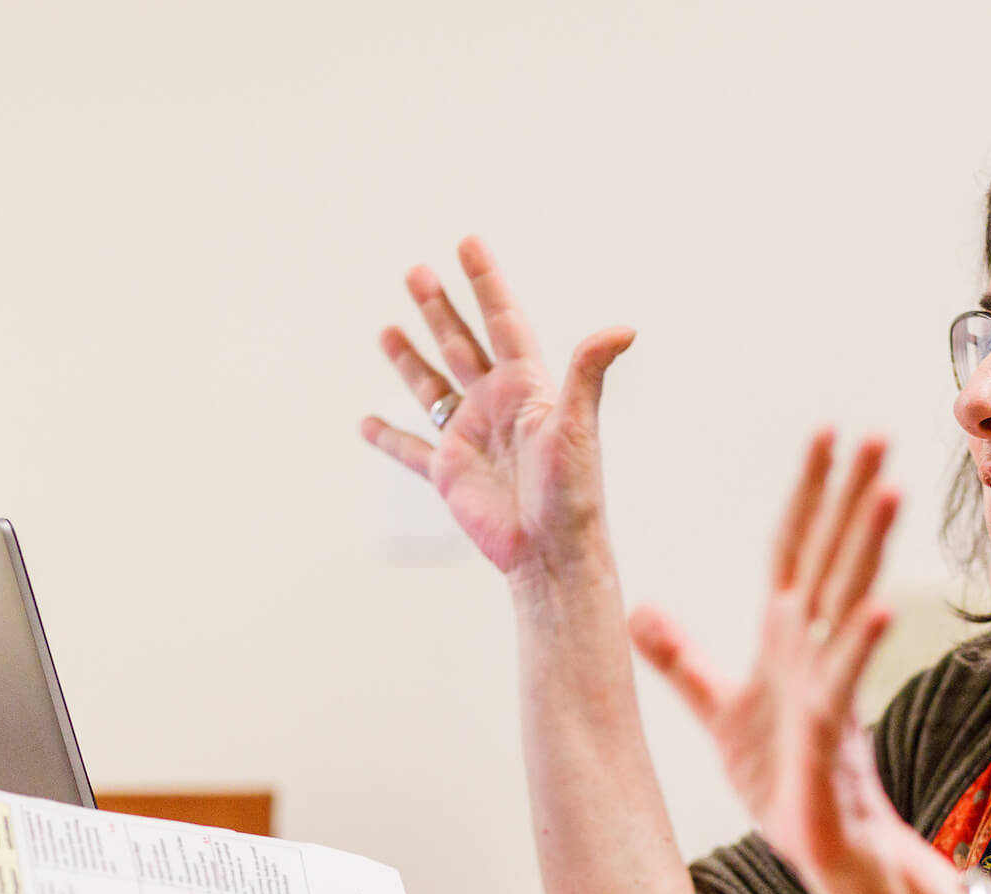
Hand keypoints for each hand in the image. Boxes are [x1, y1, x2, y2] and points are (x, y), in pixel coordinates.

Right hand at [361, 237, 633, 580]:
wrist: (551, 552)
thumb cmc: (571, 492)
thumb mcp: (577, 426)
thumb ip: (588, 372)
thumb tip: (623, 328)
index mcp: (525, 388)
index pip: (502, 322)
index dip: (486, 283)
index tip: (468, 243)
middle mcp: (495, 407)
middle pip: (461, 345)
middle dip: (439, 309)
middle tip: (416, 271)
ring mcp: (470, 439)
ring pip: (432, 389)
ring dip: (409, 360)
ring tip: (387, 330)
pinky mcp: (450, 474)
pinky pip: (411, 450)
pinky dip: (388, 438)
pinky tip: (368, 423)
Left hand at [629, 432, 990, 893]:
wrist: (821, 846)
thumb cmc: (784, 779)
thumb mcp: (720, 711)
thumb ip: (682, 659)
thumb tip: (638, 612)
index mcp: (788, 637)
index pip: (796, 547)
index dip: (808, 493)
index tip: (825, 433)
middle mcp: (814, 649)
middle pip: (833, 557)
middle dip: (853, 497)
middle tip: (877, 434)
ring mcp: (828, 686)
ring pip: (849, 602)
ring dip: (867, 548)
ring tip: (889, 491)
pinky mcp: (830, 733)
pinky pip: (846, 681)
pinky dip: (859, 645)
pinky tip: (875, 610)